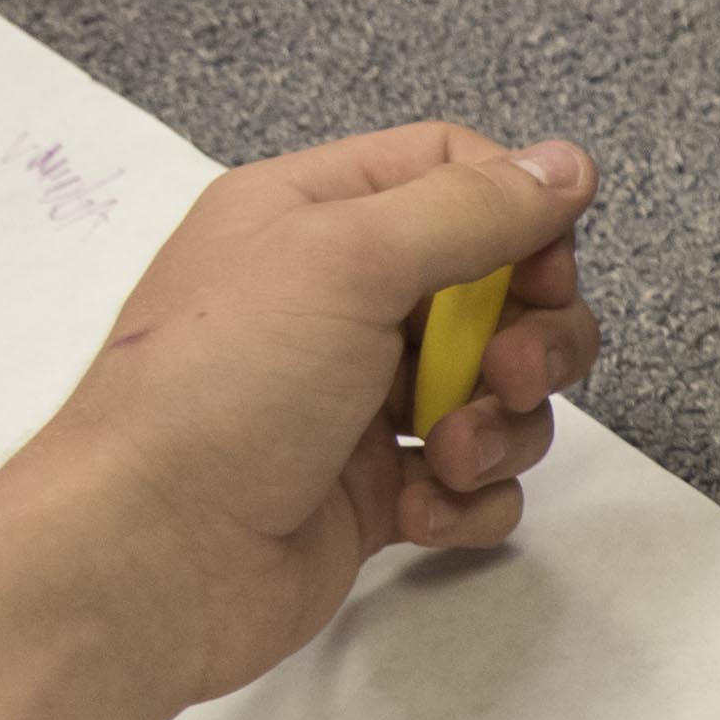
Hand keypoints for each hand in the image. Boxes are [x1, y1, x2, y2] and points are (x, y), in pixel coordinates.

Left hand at [0, 123, 601, 709]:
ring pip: (499, 390)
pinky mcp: (376, 488)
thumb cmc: (227, 387)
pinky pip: (474, 479)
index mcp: (313, 215)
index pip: (451, 172)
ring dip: (502, 427)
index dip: (518, 216)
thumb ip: (470, 209)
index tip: (543, 274)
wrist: (151, 556)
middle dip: (531, 338)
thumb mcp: (348, 261)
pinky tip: (420, 513)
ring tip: (447, 457)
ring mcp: (359, 398)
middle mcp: (339, 298)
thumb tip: (569, 163)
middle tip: (508, 377)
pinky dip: (470, 497)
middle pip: (499, 287)